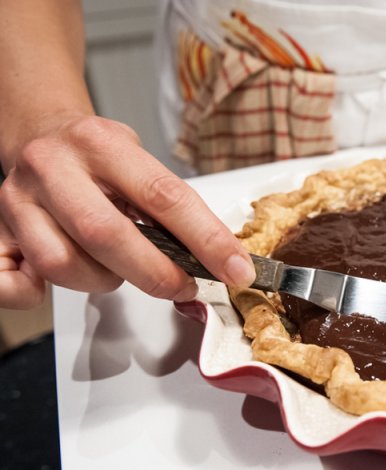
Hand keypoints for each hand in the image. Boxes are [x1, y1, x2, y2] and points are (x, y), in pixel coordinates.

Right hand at [0, 113, 255, 308]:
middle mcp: (54, 167)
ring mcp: (18, 200)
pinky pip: (8, 280)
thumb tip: (221, 258)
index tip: (237, 270)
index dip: (208, 240)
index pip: (165, 196)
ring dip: (103, 281)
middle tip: (183, 286)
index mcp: (102, 144)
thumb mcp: (140, 162)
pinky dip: (34, 294)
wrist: (39, 133)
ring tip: (117, 269)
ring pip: (62, 263)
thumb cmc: (99, 157)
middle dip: (157, 274)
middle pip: (107, 234)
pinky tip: (52, 283)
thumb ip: (171, 206)